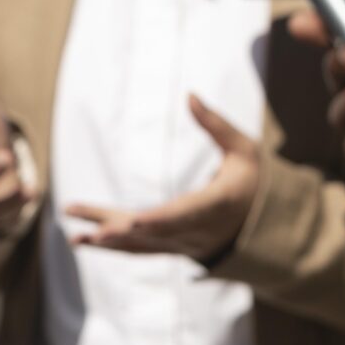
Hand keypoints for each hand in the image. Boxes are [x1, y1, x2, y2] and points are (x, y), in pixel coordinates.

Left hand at [65, 95, 257, 262]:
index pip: (185, 215)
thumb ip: (215, 125)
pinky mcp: (174, 249)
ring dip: (108, 241)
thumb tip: (190, 95)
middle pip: (155, 234)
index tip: (133, 223)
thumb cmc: (254, 181)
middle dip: (121, 232)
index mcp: (217, 207)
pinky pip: (141, 250)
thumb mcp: (244, 149)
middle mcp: (198, 232)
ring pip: (143, 246)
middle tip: (90, 229)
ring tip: (75, 237)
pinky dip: (114, 246)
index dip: (159, 221)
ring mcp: (185, 246)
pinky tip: (86, 239)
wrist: (269, 229)